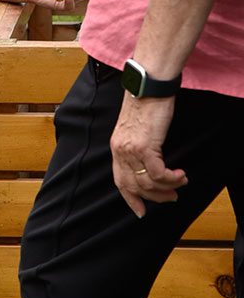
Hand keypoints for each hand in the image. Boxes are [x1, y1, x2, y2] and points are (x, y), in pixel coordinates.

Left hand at [110, 93, 184, 216]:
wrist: (148, 87)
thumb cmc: (146, 104)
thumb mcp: (135, 129)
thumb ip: (136, 146)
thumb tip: (148, 163)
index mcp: (116, 147)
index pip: (120, 181)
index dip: (130, 198)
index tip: (140, 211)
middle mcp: (120, 151)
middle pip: (134, 186)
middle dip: (154, 197)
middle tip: (171, 197)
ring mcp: (131, 149)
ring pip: (147, 182)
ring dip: (167, 187)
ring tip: (180, 182)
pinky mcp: (146, 146)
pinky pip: (158, 173)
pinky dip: (171, 178)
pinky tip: (180, 174)